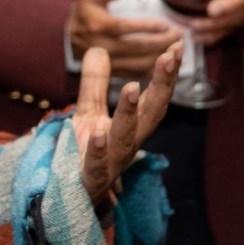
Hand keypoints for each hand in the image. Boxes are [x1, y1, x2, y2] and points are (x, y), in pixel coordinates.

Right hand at [67, 0, 177, 77]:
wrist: (69, 37)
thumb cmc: (85, 13)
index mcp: (97, 26)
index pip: (124, 27)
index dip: (147, 27)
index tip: (166, 24)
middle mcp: (101, 47)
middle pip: (136, 48)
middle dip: (161, 42)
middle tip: (179, 35)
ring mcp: (107, 63)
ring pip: (139, 64)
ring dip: (161, 57)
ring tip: (177, 47)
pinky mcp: (113, 72)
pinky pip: (136, 73)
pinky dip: (154, 68)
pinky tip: (168, 61)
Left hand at [73, 44, 180, 202]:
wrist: (66, 196)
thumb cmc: (82, 154)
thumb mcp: (87, 113)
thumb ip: (94, 84)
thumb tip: (98, 49)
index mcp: (133, 129)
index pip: (155, 98)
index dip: (167, 74)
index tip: (177, 47)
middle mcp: (128, 145)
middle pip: (151, 115)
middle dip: (162, 86)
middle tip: (169, 57)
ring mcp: (111, 163)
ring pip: (125, 139)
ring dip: (130, 114)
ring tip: (132, 87)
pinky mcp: (89, 179)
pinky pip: (95, 166)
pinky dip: (97, 150)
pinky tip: (96, 133)